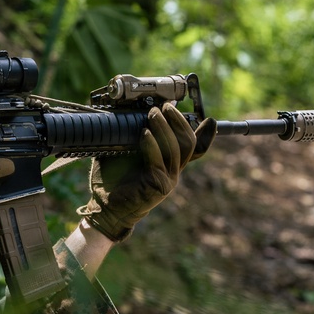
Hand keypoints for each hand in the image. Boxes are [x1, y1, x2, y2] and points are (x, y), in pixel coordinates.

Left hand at [78, 104, 215, 241]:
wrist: (104, 207)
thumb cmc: (113, 179)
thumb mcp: (126, 152)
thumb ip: (135, 134)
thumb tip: (133, 110)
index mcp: (169, 163)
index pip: (195, 148)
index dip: (206, 135)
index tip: (209, 120)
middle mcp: (173, 171)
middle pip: (188, 143)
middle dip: (178, 121)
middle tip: (165, 107)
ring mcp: (167, 180)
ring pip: (176, 149)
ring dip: (164, 128)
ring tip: (153, 114)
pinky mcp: (157, 186)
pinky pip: (158, 161)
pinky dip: (152, 145)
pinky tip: (144, 134)